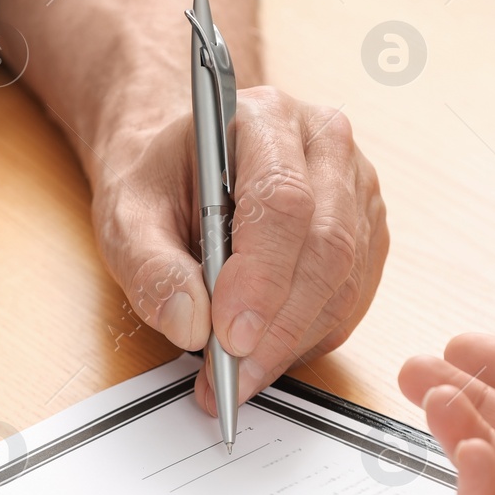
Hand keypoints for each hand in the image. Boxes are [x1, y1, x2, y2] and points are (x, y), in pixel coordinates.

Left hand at [96, 86, 387, 407]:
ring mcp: (355, 188)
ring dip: (291, 341)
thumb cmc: (162, 183)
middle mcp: (323, 144)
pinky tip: (266, 350)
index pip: (284, 201)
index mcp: (265, 119)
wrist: (185, 167)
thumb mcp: (127, 216)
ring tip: (236, 375)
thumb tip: (191, 323)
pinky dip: (308, 338)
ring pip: (344, 281)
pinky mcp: (366, 232)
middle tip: (230, 375)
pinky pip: (352, 299)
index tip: (228, 336)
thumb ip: (150, 267)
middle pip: (326, 246)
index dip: (262, 277)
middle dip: (278, 325)